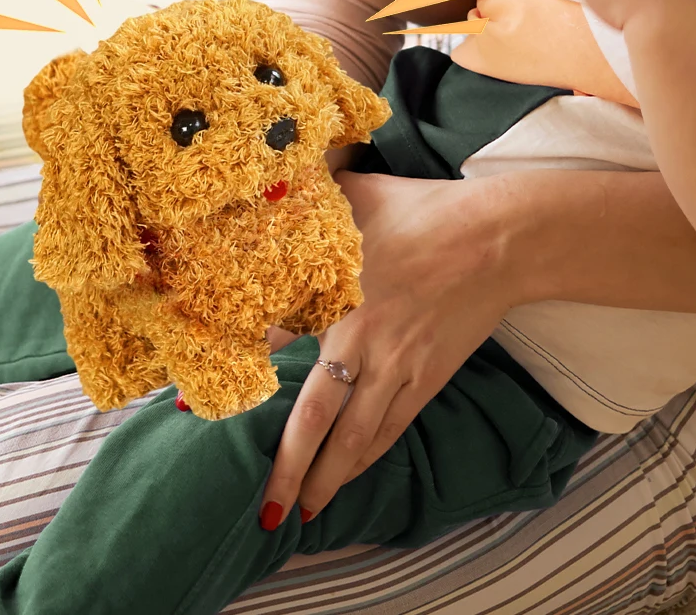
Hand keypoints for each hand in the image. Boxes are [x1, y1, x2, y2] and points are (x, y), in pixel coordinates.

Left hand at [259, 172, 517, 520]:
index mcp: (336, 297)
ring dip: (325, 478)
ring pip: (354, 438)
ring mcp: (397, 367)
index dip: (240, 377)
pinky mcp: (427, 379)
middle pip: (314, 419)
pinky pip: (391, 430)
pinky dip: (366, 458)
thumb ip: (312, 197)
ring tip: (301, 512)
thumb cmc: (423, 211)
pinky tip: (348, 476)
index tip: (199, 407)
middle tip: (263, 508)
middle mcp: (362, 343)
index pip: (276, 346)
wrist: (496, 239)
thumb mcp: (357, 194)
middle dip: (286, 467)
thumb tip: (275, 184)